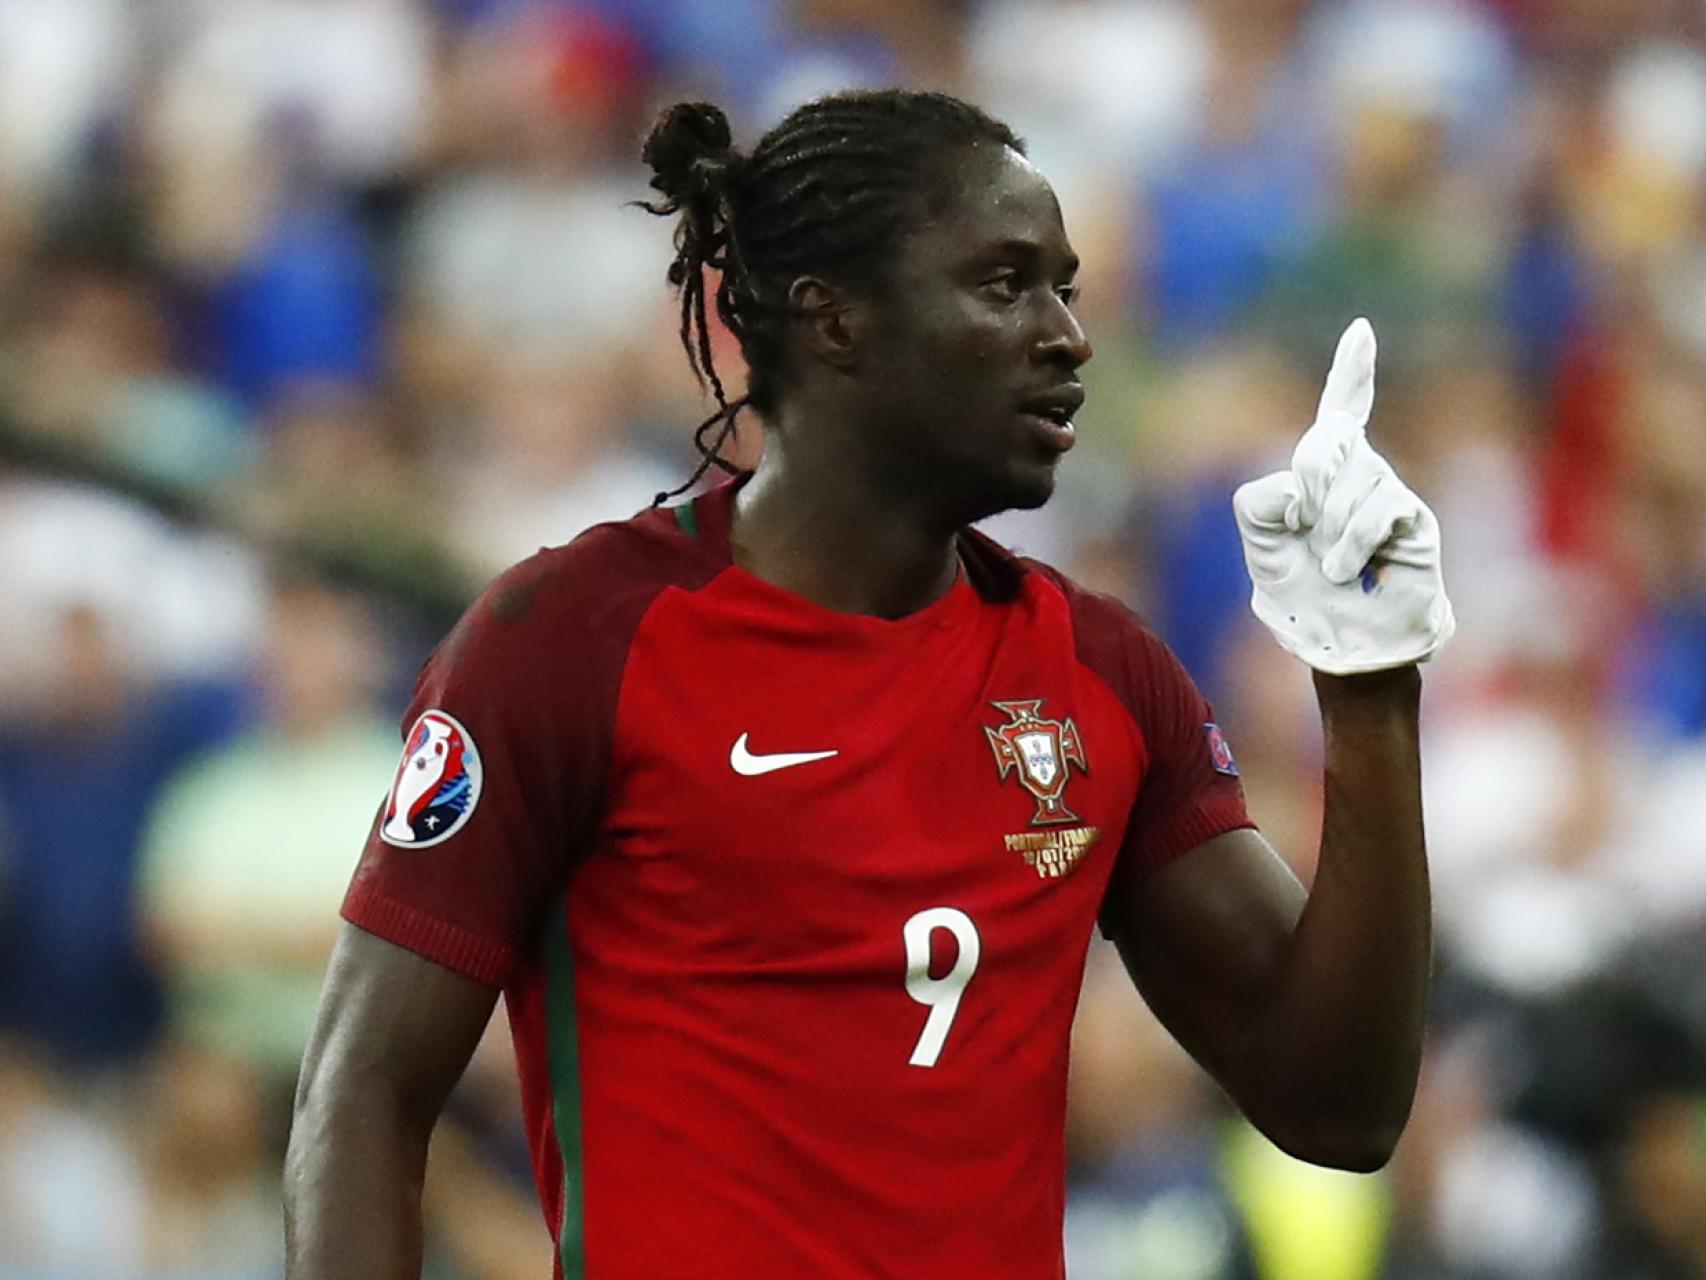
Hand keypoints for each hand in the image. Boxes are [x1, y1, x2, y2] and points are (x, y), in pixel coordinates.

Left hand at [1232, 319, 1454, 674]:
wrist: (1341, 645)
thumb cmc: (1302, 594)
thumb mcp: (1261, 541)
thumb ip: (1259, 499)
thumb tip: (1300, 489)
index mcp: (1327, 472)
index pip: (1343, 409)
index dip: (1353, 371)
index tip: (1361, 331)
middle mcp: (1366, 473)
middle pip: (1327, 443)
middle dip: (1309, 482)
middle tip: (1305, 524)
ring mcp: (1393, 494)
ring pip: (1348, 481)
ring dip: (1327, 528)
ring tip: (1330, 566)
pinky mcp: (1414, 522)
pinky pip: (1375, 510)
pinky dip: (1348, 542)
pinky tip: (1343, 570)